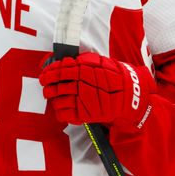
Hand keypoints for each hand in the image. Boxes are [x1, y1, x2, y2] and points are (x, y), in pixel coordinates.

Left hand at [39, 52, 153, 127]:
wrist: (130, 94)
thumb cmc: (114, 76)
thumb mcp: (99, 62)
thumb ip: (81, 61)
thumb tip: (65, 62)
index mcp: (82, 70)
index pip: (59, 71)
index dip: (48, 73)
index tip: (44, 75)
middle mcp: (80, 85)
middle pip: (55, 87)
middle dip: (48, 88)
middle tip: (47, 88)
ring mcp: (82, 100)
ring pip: (58, 101)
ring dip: (53, 100)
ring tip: (55, 99)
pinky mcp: (84, 114)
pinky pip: (64, 115)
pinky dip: (60, 112)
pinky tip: (62, 108)